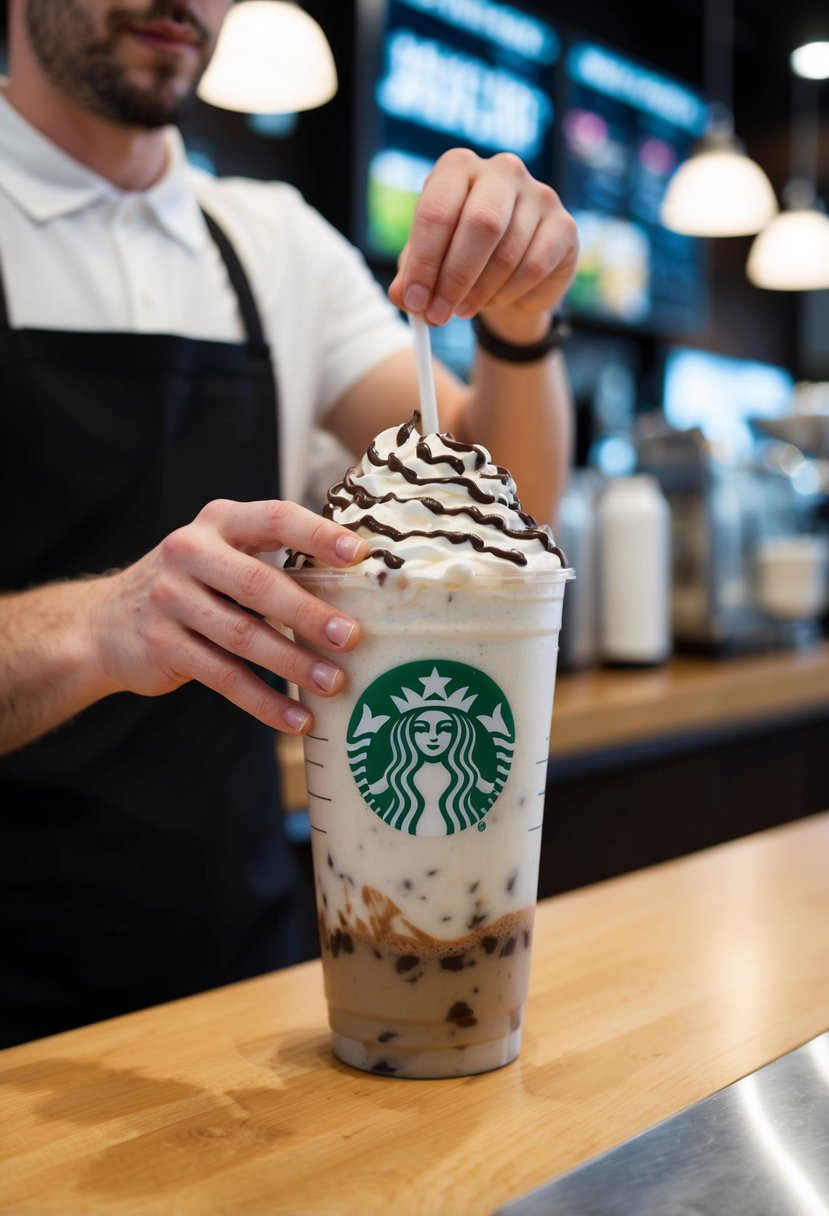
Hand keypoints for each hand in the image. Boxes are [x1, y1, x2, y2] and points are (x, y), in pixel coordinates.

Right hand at [89, 499, 365, 733]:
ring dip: (293, 663)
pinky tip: (296, 719)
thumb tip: (355, 591)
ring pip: (243, 636)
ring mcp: (172, 599)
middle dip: (309, 613)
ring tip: (334, 684)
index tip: (360, 553)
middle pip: (259, 583)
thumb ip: (272, 562)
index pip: (274, 518)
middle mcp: (190, 552)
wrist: (104, 623)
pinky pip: (223, 677)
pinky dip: (264, 701)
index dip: (318, 534)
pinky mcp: (163, 645)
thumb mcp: (221, 556)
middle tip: (351, 637)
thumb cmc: (192, 587)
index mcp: (219, 522)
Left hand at [387, 149, 578, 341]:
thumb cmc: (460, 256)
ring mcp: (538, 194)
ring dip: (481, 292)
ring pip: (507, 252)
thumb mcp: (428, 265)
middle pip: (479, 225)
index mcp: (458, 168)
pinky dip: (510, 292)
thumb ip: (410, 278)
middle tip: (439, 315)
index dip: (424, 262)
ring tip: (466, 308)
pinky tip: (498, 298)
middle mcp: (501, 170)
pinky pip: (534, 267)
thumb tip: (403, 296)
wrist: (512, 269)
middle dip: (454, 278)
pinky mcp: (564, 225)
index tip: (415, 301)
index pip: (437, 211)